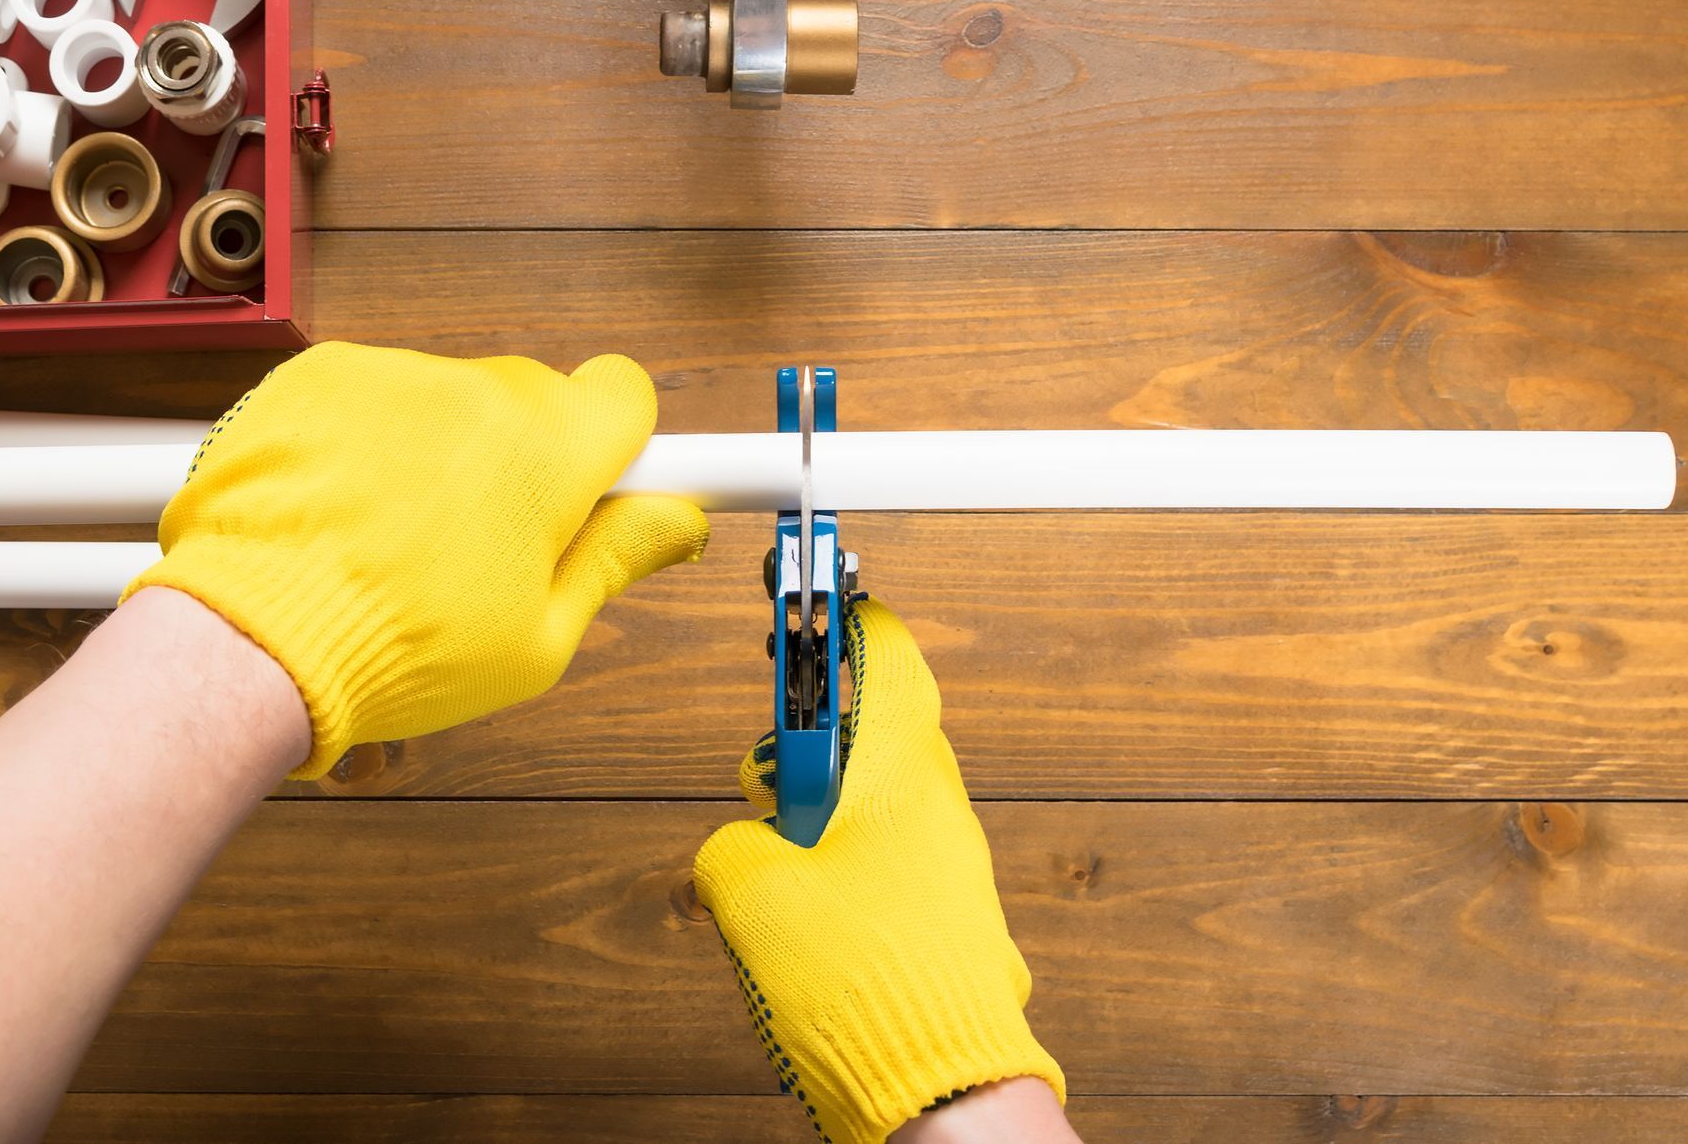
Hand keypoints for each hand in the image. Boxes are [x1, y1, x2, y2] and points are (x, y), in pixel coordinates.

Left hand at [122, 342, 709, 778]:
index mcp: (549, 451)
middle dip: (523, 461)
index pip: (625, 395)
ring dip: (439, 452)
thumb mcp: (539, 637)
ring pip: (450, 401)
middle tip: (484, 549)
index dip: (619, 446)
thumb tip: (678, 520)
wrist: (249, 638)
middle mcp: (477, 389)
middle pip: (535, 402)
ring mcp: (393, 374)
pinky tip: (340, 513)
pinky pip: (374, 397)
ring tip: (391, 543)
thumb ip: (616, 560)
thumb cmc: (400, 652)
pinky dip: (366, 442)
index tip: (604, 487)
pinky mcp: (321, 375)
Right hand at [693, 599, 1063, 1143]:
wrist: (941, 1094)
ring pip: (877, 809)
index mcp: (902, 773)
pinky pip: (892, 870)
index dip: (844, 620)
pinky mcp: (950, 923)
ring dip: (824, 824)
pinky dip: (847, 876)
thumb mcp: (751, 893)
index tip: (814, 593)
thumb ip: (734, 842)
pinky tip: (815, 928)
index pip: (886, 656)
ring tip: (784, 874)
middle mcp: (941, 811)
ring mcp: (953, 871)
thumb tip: (743, 841)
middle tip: (768, 783)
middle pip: (873, 736)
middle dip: (811, 750)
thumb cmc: (865, 986)